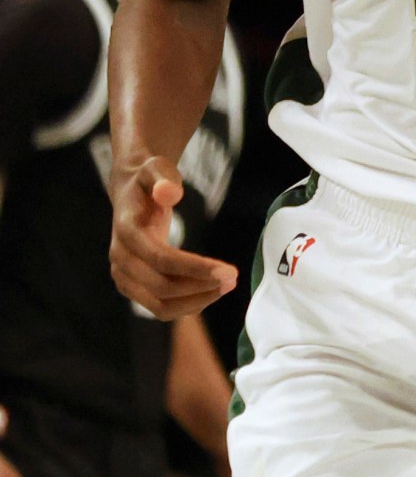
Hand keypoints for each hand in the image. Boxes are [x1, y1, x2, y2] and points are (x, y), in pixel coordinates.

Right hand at [109, 155, 236, 318]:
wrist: (130, 194)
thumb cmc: (148, 180)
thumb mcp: (156, 169)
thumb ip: (163, 177)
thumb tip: (170, 193)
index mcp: (126, 231)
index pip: (161, 258)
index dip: (195, 268)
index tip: (229, 271)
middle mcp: (120, 258)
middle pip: (161, 286)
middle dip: (200, 286)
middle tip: (234, 278)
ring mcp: (123, 276)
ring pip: (159, 306)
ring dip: (196, 301)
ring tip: (227, 286)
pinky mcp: (132, 287)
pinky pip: (160, 308)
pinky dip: (187, 305)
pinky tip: (212, 291)